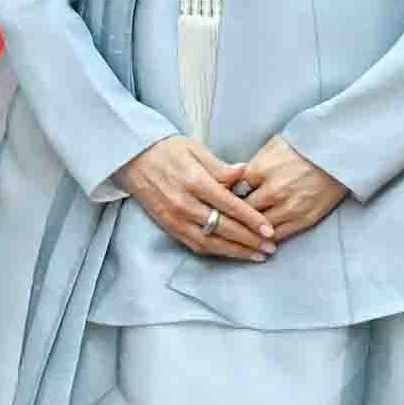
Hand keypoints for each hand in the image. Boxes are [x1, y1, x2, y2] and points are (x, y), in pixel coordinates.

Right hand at [117, 135, 276, 260]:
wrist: (132, 160)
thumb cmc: (168, 150)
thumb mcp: (196, 149)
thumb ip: (220, 166)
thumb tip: (243, 173)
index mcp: (195, 182)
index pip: (229, 205)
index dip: (251, 219)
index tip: (269, 230)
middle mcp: (184, 204)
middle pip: (223, 228)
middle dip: (249, 240)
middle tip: (270, 247)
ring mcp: (175, 218)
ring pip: (210, 242)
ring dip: (235, 251)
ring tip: (257, 255)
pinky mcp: (168, 227)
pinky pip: (195, 244)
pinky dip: (215, 252)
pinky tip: (232, 253)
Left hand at [228, 135, 350, 244]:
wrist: (339, 153)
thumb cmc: (304, 147)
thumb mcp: (271, 148)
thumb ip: (251, 168)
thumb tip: (232, 185)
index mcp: (260, 170)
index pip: (230, 191)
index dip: (222, 199)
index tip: (217, 204)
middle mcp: (273, 191)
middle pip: (241, 212)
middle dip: (230, 218)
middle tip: (221, 223)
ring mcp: (289, 207)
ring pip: (258, 227)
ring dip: (247, 232)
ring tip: (237, 235)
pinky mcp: (304, 218)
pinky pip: (278, 235)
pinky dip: (266, 238)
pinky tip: (259, 240)